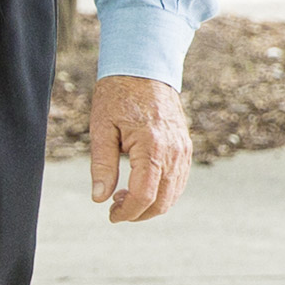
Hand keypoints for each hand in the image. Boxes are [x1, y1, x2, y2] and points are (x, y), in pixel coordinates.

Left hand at [89, 74, 191, 223]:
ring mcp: (183, 149)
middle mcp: (174, 151)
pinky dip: (162, 192)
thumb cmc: (118, 95)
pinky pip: (179, 180)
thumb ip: (102, 165)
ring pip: (173, 194)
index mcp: (153, 147)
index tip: (110, 215)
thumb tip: (99, 198)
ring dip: (150, 204)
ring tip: (123, 196)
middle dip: (139, 213)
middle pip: (163, 201)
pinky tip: (140, 186)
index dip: (127, 212)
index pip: (144, 195)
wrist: (144, 68)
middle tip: (114, 209)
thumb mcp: (101, 128)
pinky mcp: (185, 147)